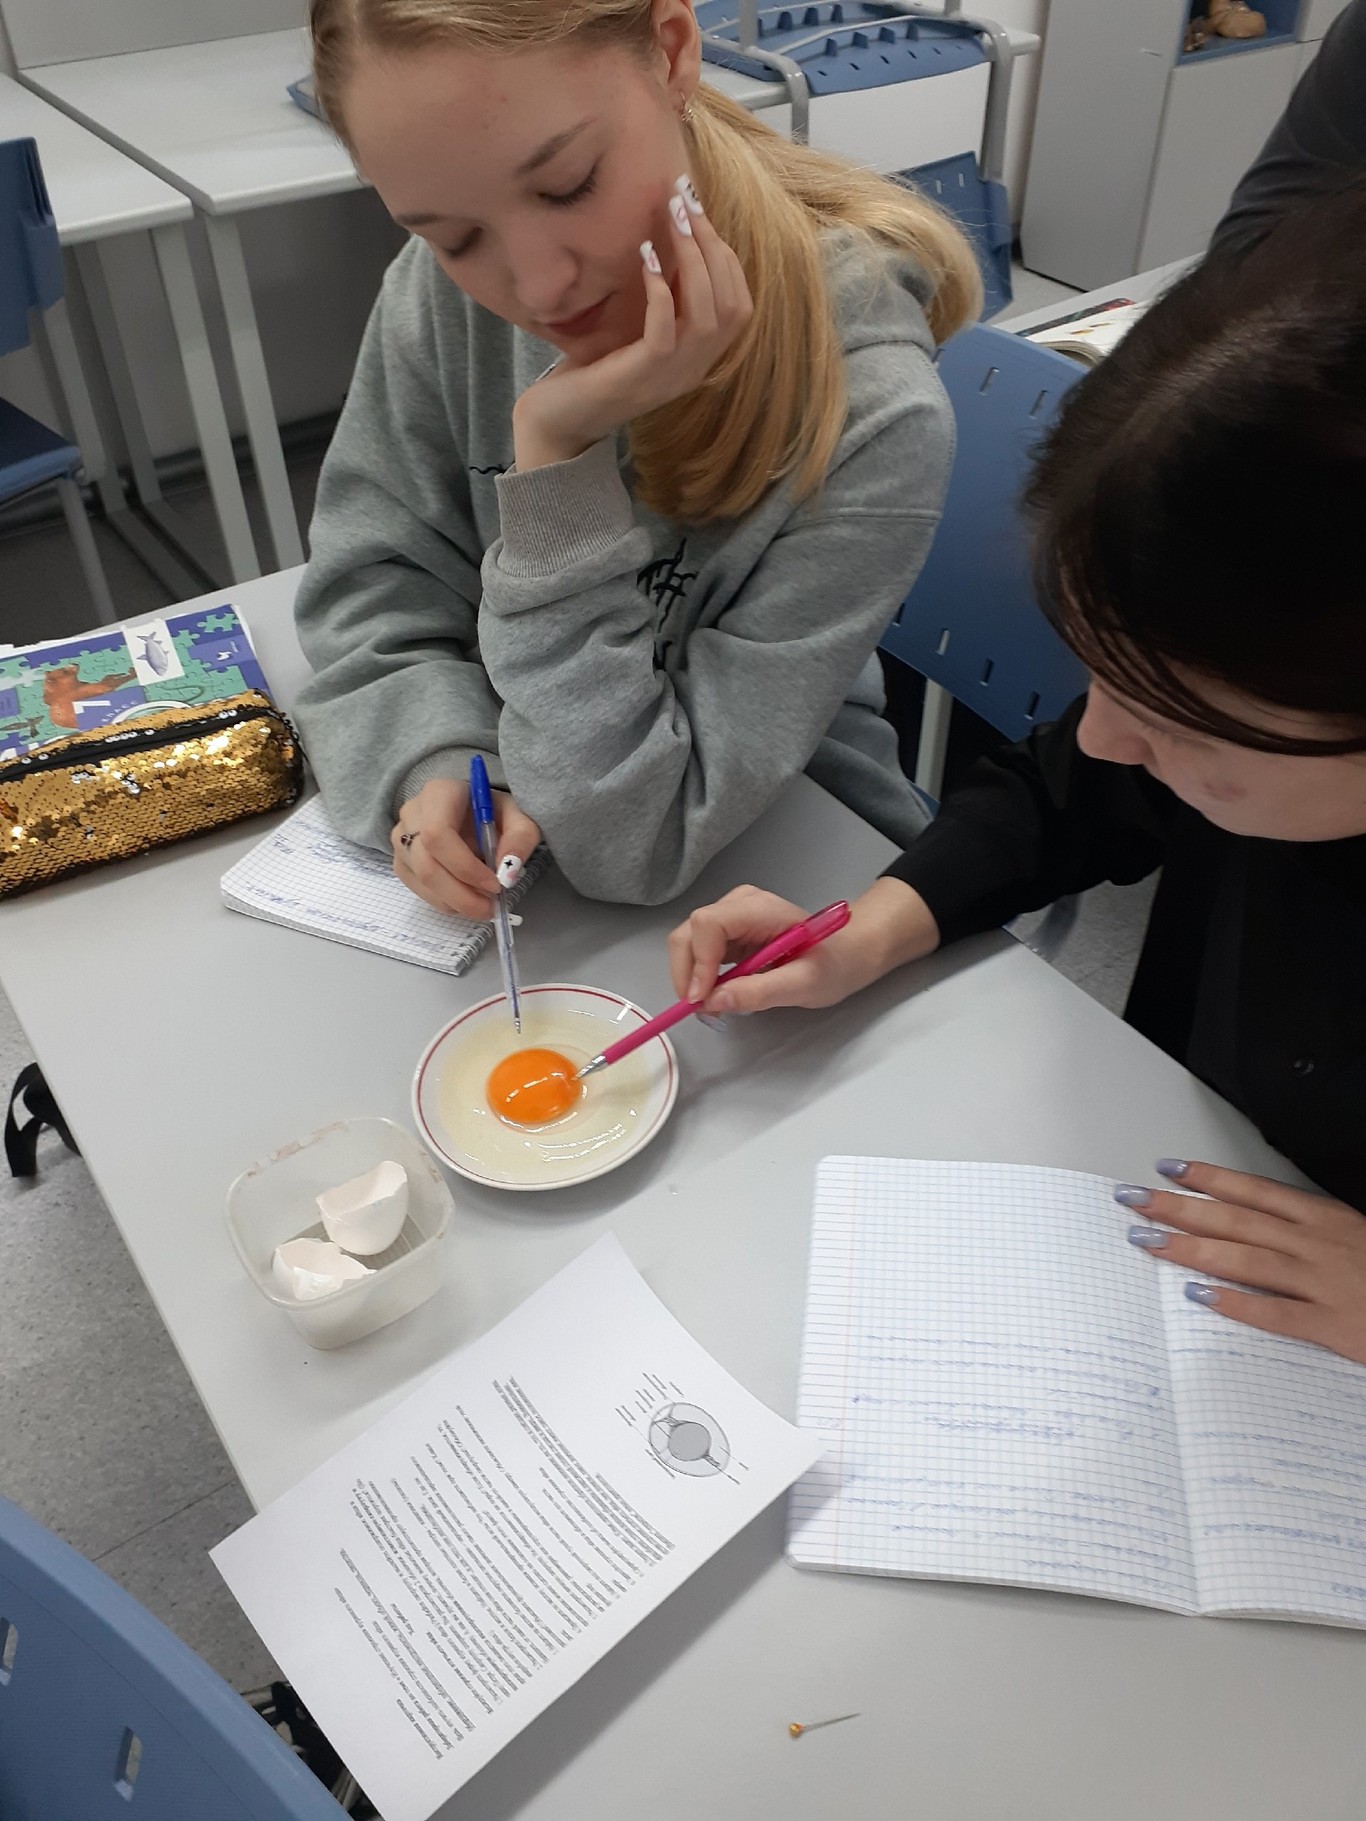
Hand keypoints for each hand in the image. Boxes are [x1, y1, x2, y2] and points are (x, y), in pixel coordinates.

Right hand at [392, 777, 539, 919]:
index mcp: (439, 793)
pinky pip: (418, 889)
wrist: (471, 809)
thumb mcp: (519, 816)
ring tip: (484, 904)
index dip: (465, 866)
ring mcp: (401, 838)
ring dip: (455, 902)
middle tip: (490, 907)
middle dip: (461, 894)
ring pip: (422, 881)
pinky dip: (446, 902)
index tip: (494, 885)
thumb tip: (507, 872)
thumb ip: (520, 838)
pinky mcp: (401, 861)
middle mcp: (412, 814)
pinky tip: (466, 899)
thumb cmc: (493, 810)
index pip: (437, 834)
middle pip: (427, 864)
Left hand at [512, 178, 752, 470]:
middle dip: (714, 247)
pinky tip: (648, 260)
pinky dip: (662, 292)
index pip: (738, 306)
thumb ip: (660, 304)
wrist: (556, 423)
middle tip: (687, 204)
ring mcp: (669, 377)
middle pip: (731, 305)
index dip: (727, 257)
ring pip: (708, 316)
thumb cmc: (590, 372)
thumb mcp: (634, 333)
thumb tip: (668, 246)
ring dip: (694, 261)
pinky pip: (666, 333)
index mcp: (698, 359)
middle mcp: (693, 370)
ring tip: (673, 222)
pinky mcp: (639, 377)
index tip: (700, 214)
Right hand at [666, 878, 939, 1015]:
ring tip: (711, 1006)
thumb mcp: (803, 985)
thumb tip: (712, 1002)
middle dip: (687, 973)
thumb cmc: (834, 965)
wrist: (848, 955)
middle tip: (701, 1009)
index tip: (702, 999)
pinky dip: (699, 977)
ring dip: (690, 977)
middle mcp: (738, 904)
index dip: (698, 962)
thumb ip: (760, 992)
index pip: (709, 925)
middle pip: (690, 932)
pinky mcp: (728, 933)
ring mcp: (731, 916)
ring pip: (688, 942)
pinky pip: (699, 952)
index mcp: (760, 909)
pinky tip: (717, 995)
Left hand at [1123, 1160, 1365, 1362]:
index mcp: (1327, 1218)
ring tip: (1146, 1242)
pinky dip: (1234, 1303)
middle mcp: (1320, 1243)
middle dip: (1179, 1208)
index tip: (1168, 1169)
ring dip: (1189, 1249)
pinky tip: (1197, 1295)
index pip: (1255, 1191)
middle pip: (1235, 1221)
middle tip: (1132, 1200)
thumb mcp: (1355, 1236)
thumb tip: (1256, 1222)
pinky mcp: (1334, 1326)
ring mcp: (1325, 1283)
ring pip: (1244, 1260)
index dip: (1209, 1178)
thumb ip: (1309, 1230)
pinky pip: (1274, 1313)